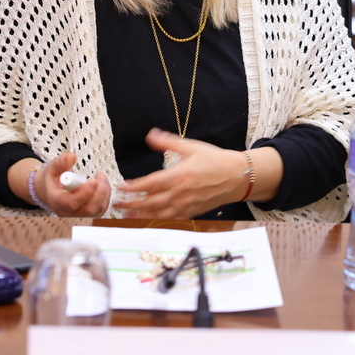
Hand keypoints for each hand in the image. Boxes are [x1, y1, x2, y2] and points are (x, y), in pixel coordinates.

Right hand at [10, 153, 111, 216]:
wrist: (50, 191)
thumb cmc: (52, 179)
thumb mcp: (52, 168)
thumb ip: (61, 162)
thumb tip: (72, 156)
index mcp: (56, 200)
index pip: (71, 202)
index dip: (84, 193)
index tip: (93, 180)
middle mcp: (67, 212)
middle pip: (87, 210)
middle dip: (99, 193)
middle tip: (100, 176)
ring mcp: (78, 216)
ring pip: (97, 211)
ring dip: (104, 193)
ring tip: (102, 177)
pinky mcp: (87, 215)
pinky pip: (101, 210)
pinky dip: (105, 197)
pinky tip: (102, 185)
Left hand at [113, 130, 279, 218]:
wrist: (238, 177)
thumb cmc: (215, 160)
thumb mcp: (191, 146)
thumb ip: (168, 143)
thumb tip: (151, 135)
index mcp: (178, 176)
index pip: (149, 184)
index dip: (133, 187)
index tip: (120, 187)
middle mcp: (180, 193)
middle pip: (150, 202)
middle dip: (131, 204)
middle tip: (116, 204)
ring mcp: (186, 205)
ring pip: (159, 213)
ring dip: (141, 215)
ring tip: (126, 215)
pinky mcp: (193, 212)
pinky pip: (172, 218)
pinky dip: (158, 219)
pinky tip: (149, 218)